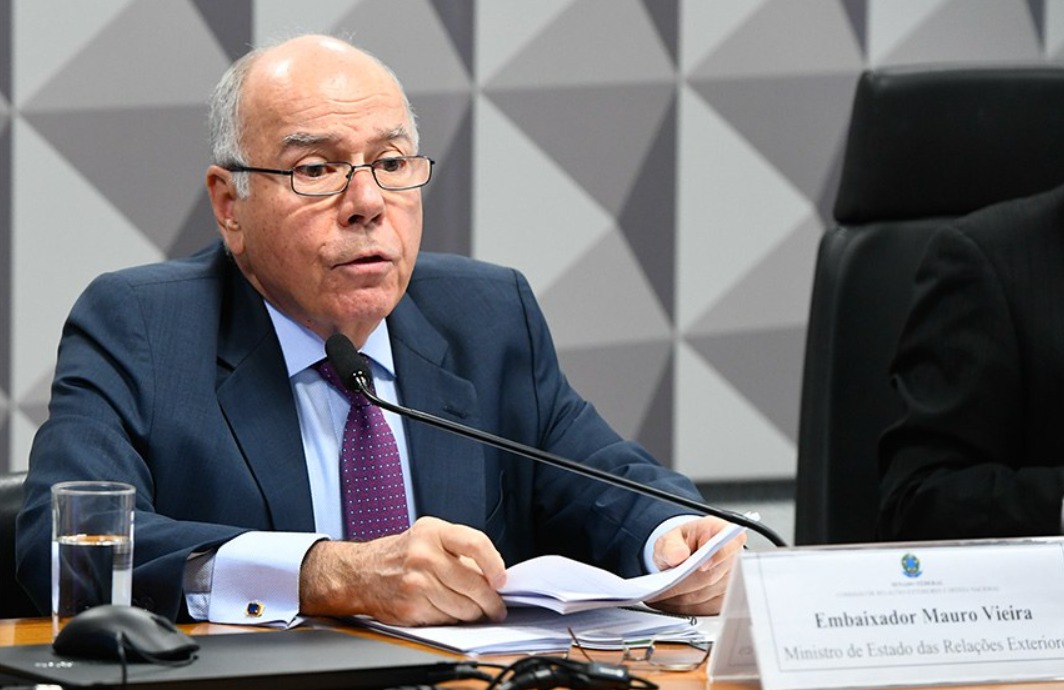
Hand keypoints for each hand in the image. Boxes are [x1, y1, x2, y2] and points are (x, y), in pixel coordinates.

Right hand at [298, 516, 507, 625]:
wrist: (361, 573)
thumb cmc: (400, 555)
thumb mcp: (429, 536)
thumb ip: (460, 550)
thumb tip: (494, 575)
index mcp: (433, 532)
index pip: (476, 544)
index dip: (495, 565)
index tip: (502, 580)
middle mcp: (424, 556)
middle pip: (474, 584)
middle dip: (491, 601)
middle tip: (497, 607)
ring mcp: (417, 583)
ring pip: (463, 608)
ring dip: (475, 614)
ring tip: (476, 611)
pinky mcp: (411, 608)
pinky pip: (446, 620)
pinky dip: (453, 619)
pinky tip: (449, 611)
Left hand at [645, 516, 745, 614]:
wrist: (683, 555)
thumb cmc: (682, 544)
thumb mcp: (670, 538)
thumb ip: (671, 544)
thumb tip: (678, 555)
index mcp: (722, 533)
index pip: (729, 546)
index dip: (718, 557)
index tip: (703, 566)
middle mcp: (732, 559)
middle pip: (711, 576)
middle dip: (683, 584)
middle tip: (660, 589)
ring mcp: (731, 582)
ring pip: (705, 596)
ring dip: (680, 600)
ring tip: (657, 597)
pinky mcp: (724, 601)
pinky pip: (703, 609)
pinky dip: (683, 609)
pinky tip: (667, 603)